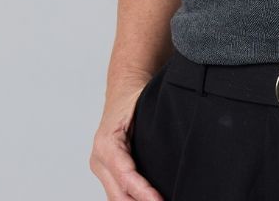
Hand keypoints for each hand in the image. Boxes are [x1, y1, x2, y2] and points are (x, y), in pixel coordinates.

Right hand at [89, 83, 163, 200]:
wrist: (123, 89)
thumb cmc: (135, 96)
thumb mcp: (146, 106)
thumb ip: (156, 128)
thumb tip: (178, 141)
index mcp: (107, 144)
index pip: (126, 176)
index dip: (143, 192)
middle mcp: (99, 159)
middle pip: (118, 195)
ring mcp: (101, 167)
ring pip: (116, 197)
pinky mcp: (106, 171)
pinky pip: (117, 192)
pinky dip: (131, 199)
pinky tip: (147, 200)